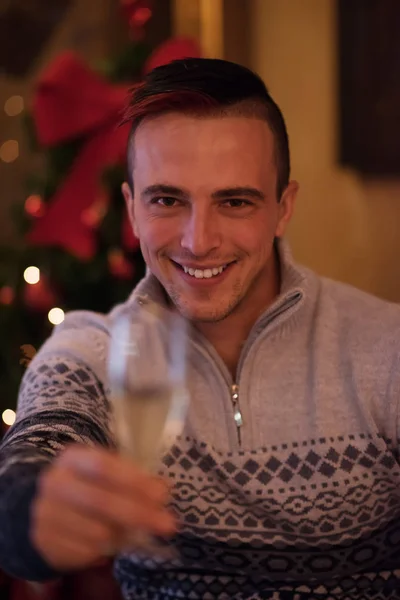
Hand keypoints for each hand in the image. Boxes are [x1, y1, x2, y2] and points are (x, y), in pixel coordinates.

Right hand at [30, 445, 175, 571]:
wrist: (47, 510)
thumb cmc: (87, 486)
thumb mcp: (106, 475)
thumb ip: (132, 479)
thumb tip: (162, 491)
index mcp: (72, 458)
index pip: (103, 466)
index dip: (134, 481)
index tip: (161, 496)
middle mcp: (55, 482)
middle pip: (100, 500)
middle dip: (138, 514)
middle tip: (167, 524)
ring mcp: (46, 513)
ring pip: (95, 531)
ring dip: (124, 535)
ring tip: (139, 533)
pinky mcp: (45, 541)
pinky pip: (86, 552)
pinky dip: (106, 551)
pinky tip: (115, 544)